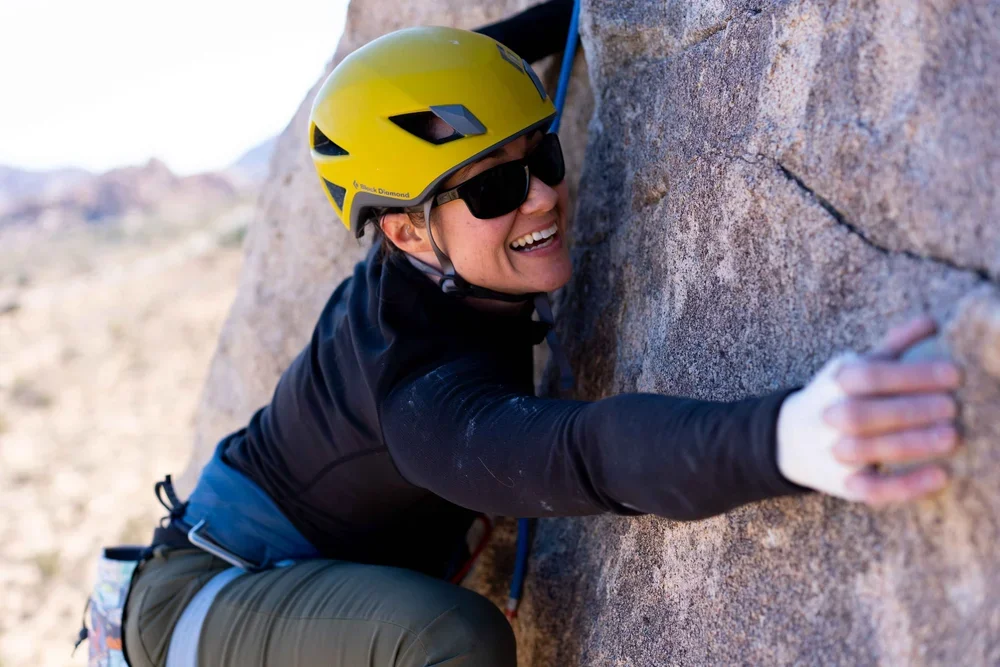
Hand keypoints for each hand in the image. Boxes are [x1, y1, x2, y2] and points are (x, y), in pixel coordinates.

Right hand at [776, 316, 961, 504]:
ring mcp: (832, 452)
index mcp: (835, 382)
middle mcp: (828, 416)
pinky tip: (940, 476)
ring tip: (952, 436)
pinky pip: (873, 489)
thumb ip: (894, 347)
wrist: (788, 440)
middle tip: (952, 406)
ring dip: (910, 444)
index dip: (911, 374)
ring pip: (867, 450)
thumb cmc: (837, 397)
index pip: (870, 375)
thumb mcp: (856, 368)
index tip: (954, 374)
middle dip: (909, 409)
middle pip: (864, 413)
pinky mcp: (844, 484)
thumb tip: (932, 321)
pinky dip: (906, 484)